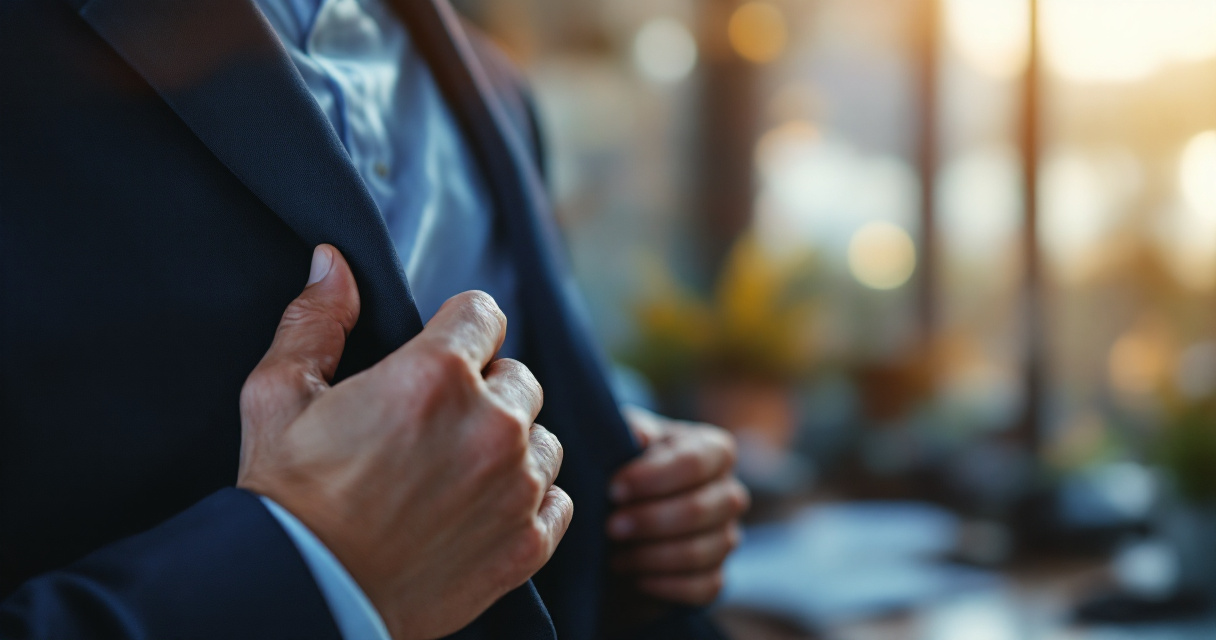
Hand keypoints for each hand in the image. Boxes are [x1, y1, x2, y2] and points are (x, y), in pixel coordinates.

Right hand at [236, 245, 572, 639]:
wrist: (303, 597)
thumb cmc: (287, 498)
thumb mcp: (278, 397)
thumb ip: (316, 321)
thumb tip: (334, 262)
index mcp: (436, 374)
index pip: (484, 314)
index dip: (459, 331)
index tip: (441, 357)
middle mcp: (491, 423)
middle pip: (519, 376)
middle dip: (486, 390)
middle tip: (439, 426)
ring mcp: (517, 487)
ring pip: (544, 438)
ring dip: (513, 446)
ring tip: (460, 472)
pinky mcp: (529, 543)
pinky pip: (558, 499)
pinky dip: (530, 501)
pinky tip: (484, 511)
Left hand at [606, 406, 748, 604]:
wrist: (617, 513)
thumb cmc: (624, 465)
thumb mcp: (622, 439)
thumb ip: (630, 431)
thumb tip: (641, 435)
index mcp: (713, 450)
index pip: (695, 462)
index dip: (653, 478)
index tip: (613, 490)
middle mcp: (729, 493)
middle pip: (700, 510)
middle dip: (650, 520)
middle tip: (610, 526)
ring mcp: (727, 537)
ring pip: (702, 551)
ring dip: (651, 555)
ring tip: (614, 555)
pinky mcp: (716, 575)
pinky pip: (704, 588)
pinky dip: (665, 585)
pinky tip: (634, 576)